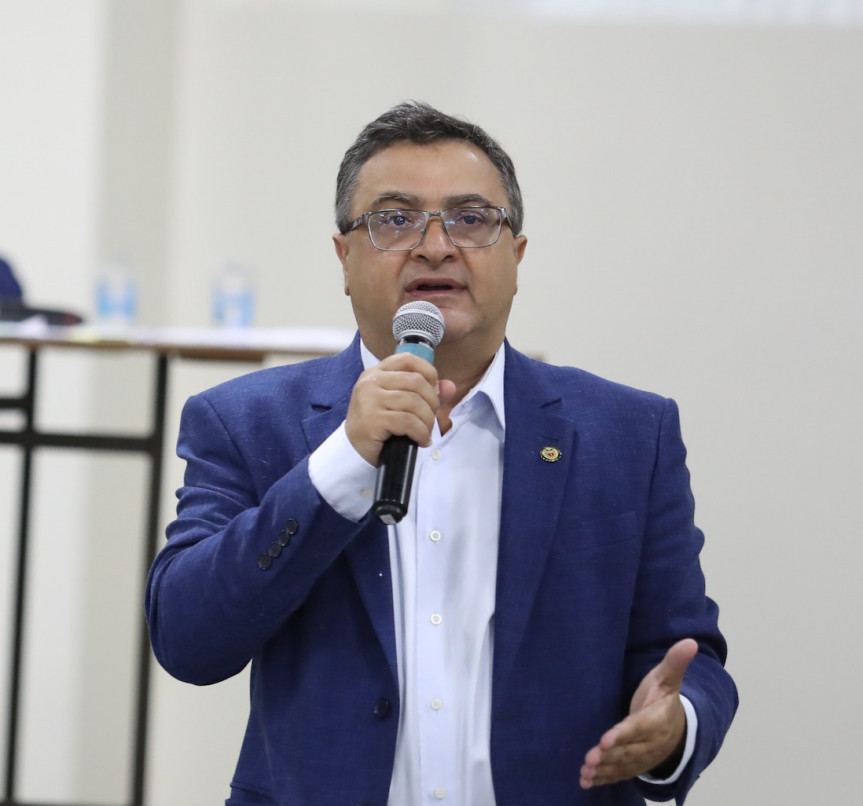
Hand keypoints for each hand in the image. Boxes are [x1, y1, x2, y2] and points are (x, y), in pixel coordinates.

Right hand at [345, 352, 455, 466]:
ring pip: (414, 402)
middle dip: (432, 402)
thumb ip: (426, 392)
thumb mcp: (400, 404)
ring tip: (426, 431)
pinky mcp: (372, 419)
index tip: (433, 391)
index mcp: (376, 373)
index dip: (428, 372)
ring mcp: (369, 399)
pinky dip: (421, 433)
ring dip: (427, 420)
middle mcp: (370, 382)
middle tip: (431, 419)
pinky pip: (408, 422)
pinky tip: (421, 440)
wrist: (353, 450)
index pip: (408, 359)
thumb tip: (449, 387)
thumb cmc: (378, 425)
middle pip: (416, 381)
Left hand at [580, 638, 697, 788]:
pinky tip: (587, 781)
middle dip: (608, 756)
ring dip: (604, 770)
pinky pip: (621, 774)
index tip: (606, 740)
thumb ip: (675, 662)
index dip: (623, 734)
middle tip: (589, 760)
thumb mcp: (669, 678)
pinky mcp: (636, 765)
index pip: (639, 728)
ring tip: (586, 773)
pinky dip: (605, 779)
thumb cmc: (664, 697)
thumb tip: (690, 642)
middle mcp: (652, 742)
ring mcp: (644, 757)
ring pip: (623, 765)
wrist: (680, 727)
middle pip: (628, 750)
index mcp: (657, 720)